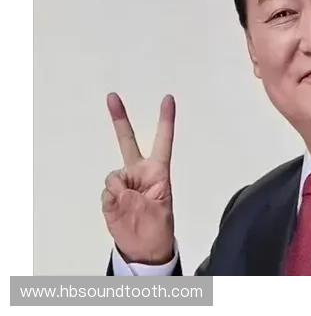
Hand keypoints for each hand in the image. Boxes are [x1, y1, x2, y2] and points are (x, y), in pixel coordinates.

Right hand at [101, 93, 175, 264]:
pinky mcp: (110, 195)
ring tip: (131, 207)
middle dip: (119, 118)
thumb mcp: (159, 211)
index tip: (168, 99)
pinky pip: (107, 191)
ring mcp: (123, 183)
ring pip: (114, 175)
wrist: (143, 248)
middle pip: (128, 141)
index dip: (166, 121)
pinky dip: (112, 201)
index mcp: (158, 172)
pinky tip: (120, 209)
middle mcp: (139, 172)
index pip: (163, 142)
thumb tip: (116, 189)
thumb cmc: (158, 227)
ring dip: (120, 191)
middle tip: (112, 97)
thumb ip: (136, 197)